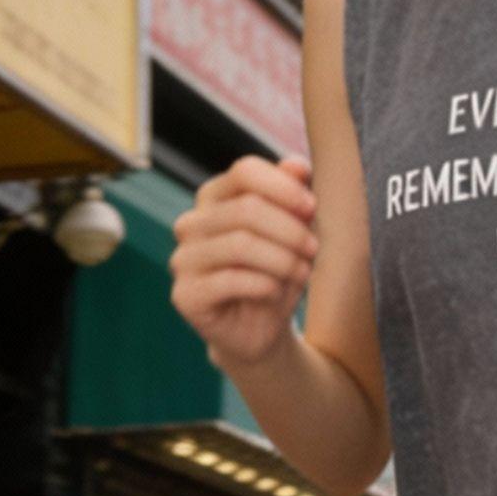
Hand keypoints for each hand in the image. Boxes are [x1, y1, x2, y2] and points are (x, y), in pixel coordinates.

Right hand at [170, 155, 318, 371]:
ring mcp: (183, 259)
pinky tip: (276, 292)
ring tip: (302, 273)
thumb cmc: (278, 273)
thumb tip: (297, 165)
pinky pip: (230, 280)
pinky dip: (265, 285)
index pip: (244, 172)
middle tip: (313, 250)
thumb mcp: (294, 233)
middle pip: (246, 209)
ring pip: (240, 244)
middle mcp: (192, 224)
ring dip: (282, 259)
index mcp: (215, 198)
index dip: (284, 187)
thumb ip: (294, 197)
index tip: (312, 208)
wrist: (263, 329)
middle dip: (290, 230)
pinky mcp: (185, 295)